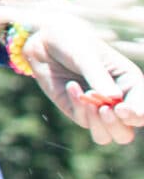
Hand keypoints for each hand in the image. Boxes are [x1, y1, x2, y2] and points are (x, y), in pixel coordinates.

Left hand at [26, 26, 143, 145]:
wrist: (45, 44)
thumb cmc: (72, 43)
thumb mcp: (85, 55)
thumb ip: (98, 76)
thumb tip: (113, 99)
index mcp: (131, 83)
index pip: (142, 109)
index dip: (136, 114)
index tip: (120, 108)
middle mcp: (119, 100)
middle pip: (127, 131)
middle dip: (118, 125)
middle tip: (104, 109)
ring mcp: (99, 109)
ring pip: (109, 135)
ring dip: (100, 125)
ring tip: (90, 102)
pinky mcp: (79, 111)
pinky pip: (84, 122)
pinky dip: (78, 107)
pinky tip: (71, 86)